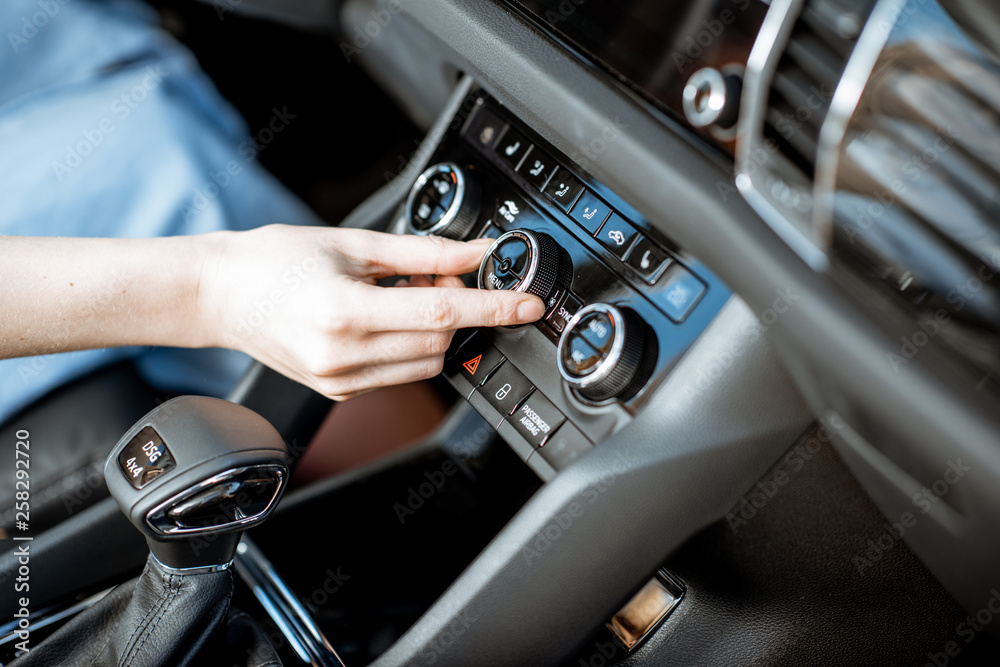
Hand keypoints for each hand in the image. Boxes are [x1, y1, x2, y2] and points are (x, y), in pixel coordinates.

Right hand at [201, 224, 544, 399]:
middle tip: (439, 271)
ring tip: (404, 293)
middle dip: (457, 305)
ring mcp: (340, 381)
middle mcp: (343, 355)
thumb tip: (477, 253)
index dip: (494, 307)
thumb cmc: (274, 261)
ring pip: (428, 361)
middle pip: (441, 338)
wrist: (219, 294)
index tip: (529, 305)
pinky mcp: (339, 392)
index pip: (443, 311)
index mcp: (345, 312)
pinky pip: (402, 373)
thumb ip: (423, 252)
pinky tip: (388, 316)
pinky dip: (411, 344)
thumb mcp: (353, 243)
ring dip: (437, 328)